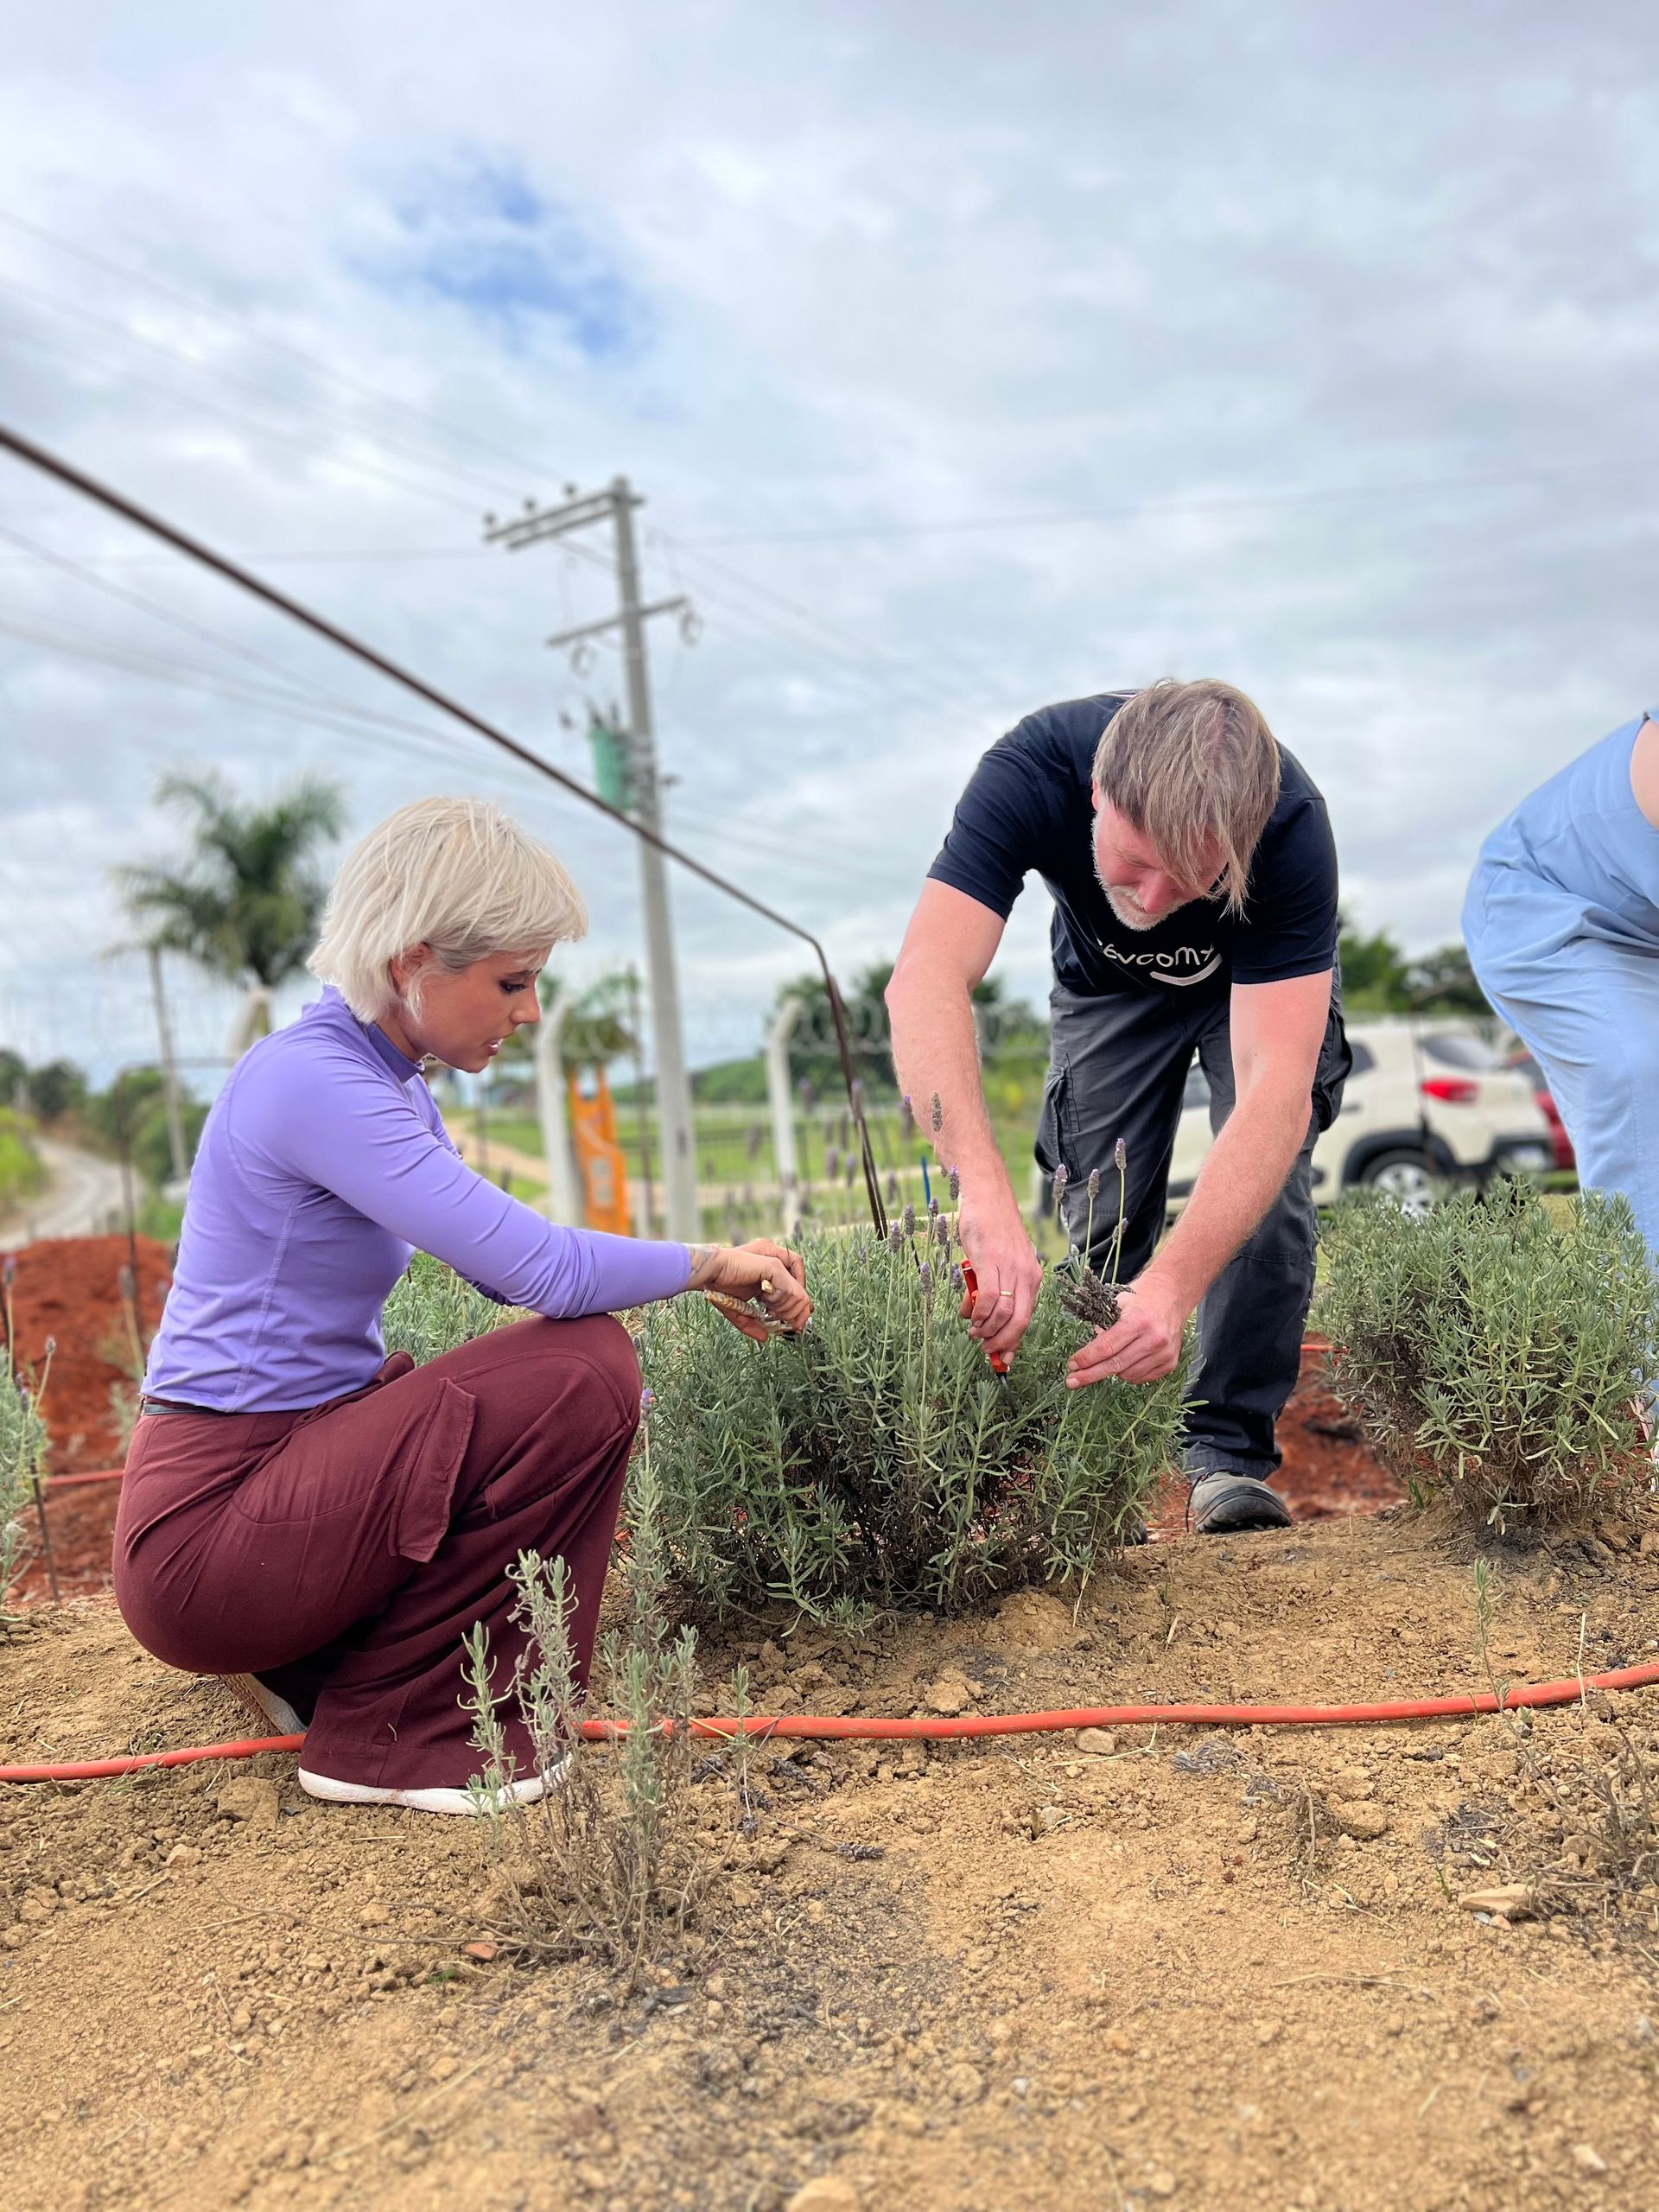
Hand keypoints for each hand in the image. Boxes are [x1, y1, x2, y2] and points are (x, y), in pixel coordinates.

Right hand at [691, 1239, 810, 1341]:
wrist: (710, 1271)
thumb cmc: (720, 1285)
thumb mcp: (739, 1310)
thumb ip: (753, 1324)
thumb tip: (765, 1338)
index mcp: (772, 1277)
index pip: (798, 1294)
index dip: (798, 1313)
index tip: (789, 1325)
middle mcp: (779, 1269)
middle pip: (804, 1297)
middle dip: (794, 1315)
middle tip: (778, 1320)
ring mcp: (778, 1266)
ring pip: (801, 1296)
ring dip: (786, 1310)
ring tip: (768, 1310)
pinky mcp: (774, 1266)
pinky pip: (791, 1291)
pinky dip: (781, 1303)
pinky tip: (765, 1302)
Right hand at [957, 1194, 1044, 1366]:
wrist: (988, 1197)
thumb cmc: (992, 1229)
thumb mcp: (1000, 1263)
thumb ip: (995, 1288)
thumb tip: (979, 1318)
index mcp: (1032, 1277)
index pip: (1028, 1317)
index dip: (1014, 1340)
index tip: (1003, 1356)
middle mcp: (1026, 1274)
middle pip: (1020, 1321)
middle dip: (1002, 1342)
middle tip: (986, 1349)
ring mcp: (1010, 1268)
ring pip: (1004, 1313)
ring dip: (988, 1329)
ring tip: (974, 1332)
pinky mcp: (990, 1261)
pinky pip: (989, 1297)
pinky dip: (980, 1313)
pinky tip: (971, 1317)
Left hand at [1066, 1273, 1186, 1387]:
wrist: (1172, 1295)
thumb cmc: (1142, 1298)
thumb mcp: (1118, 1304)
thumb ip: (1103, 1327)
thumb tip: (1087, 1353)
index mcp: (1138, 1321)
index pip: (1106, 1347)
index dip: (1086, 1359)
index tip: (1072, 1365)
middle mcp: (1153, 1339)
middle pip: (1115, 1365)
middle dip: (1090, 1375)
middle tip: (1072, 1381)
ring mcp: (1163, 1353)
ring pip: (1127, 1375)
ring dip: (1112, 1371)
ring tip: (1107, 1361)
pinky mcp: (1169, 1363)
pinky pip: (1141, 1378)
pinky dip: (1129, 1374)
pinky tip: (1126, 1362)